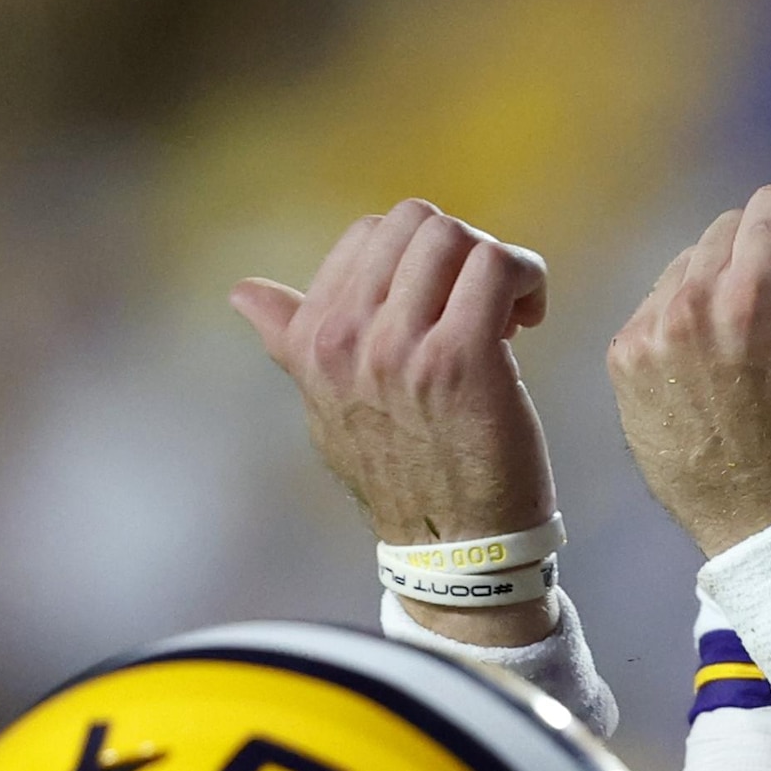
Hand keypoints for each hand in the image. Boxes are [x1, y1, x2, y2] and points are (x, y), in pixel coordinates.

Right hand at [237, 202, 558, 643]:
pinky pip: (498, 266)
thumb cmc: (399, 473)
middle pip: (414, 222)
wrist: (452, 549)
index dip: (417, 258)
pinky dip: (526, 277)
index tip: (442, 305)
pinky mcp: (463, 359)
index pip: (367, 233)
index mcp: (313, 339)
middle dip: (458, 251)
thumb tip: (242, 291)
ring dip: (495, 263)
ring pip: (457, 237)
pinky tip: (528, 320)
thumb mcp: (326, 407)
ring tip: (506, 312)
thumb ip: (291, 341)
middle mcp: (348, 338)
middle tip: (481, 303)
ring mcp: (403, 348)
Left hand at [608, 188, 770, 552]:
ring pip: (688, 264)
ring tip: (749, 352)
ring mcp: (649, 336)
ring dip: (720, 290)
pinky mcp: (623, 364)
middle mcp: (690, 304)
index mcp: (756, 292)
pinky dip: (684, 328)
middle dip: (764, 264)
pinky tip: (714, 373)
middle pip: (730, 230)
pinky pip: (654, 309)